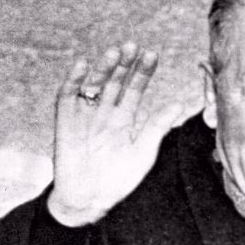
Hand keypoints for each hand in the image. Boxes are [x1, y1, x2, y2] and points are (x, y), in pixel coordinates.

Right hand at [47, 43, 185, 226]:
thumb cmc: (118, 179)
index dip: (142, 72)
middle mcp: (105, 113)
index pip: (135, 89)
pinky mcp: (65, 121)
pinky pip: (68, 97)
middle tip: (133, 46)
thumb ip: (157, 127)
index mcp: (125, 119)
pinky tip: (83, 65)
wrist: (89, 199)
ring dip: (103, 68)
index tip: (152, 54)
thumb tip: (179, 104)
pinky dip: (74, 80)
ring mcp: (85, 115)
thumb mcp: (143, 152)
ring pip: (94, 85)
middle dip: (124, 64)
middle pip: (115, 82)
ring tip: (114, 53)